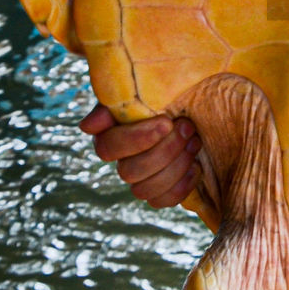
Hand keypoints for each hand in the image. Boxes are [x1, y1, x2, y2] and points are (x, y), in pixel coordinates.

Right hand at [79, 103, 201, 208]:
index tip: (166, 122)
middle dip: (164, 151)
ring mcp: (141, 178)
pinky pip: (161, 201)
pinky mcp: (160, 191)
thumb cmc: (171, 92)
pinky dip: (181, 186)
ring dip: (175, 167)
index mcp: (111, 134)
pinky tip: (196, 165)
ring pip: (143, 190)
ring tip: (194, 142)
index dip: (136, 140)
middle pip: (128, 172)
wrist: (201, 106)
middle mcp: (122, 159)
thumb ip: (116, 102)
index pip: (107, 148)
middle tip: (187, 127)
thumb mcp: (147, 88)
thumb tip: (87, 126)